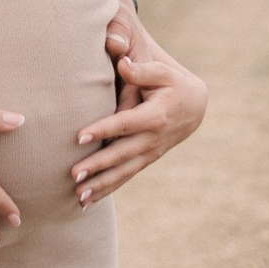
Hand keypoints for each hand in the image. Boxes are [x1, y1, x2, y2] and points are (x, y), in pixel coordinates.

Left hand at [73, 17, 207, 204]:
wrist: (195, 107)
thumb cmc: (173, 84)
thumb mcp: (164, 71)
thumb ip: (142, 70)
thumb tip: (123, 65)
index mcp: (156, 116)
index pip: (125, 124)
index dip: (103, 129)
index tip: (79, 137)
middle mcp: (153, 139)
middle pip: (121, 154)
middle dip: (97, 166)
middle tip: (73, 174)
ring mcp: (150, 153)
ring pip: (123, 172)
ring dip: (100, 185)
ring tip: (78, 197)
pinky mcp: (145, 160)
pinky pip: (125, 177)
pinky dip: (107, 190)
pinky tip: (87, 202)